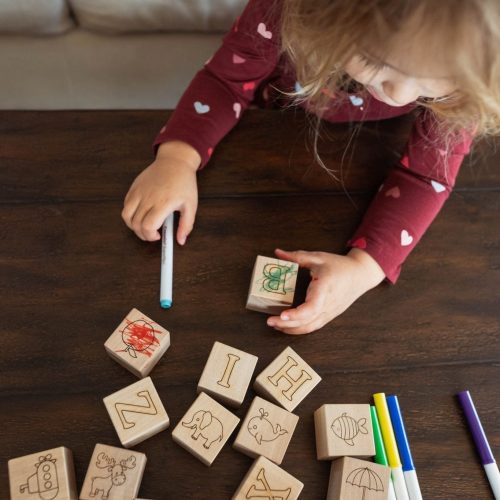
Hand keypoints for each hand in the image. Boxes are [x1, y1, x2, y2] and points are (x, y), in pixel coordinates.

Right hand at [122, 141, 200, 242]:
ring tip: (143, 226)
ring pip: (126, 216)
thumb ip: (186, 225)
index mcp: (163, 203)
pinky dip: (129, 215)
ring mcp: (138, 192)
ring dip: (133, 226)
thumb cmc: (184, 183)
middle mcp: (148, 198)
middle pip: (136, 224)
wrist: (175, 161)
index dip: (150, 235)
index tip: (158, 236)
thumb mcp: (191, 205)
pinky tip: (140, 214)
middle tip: (152, 234)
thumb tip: (181, 241)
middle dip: (143, 234)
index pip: (148, 226)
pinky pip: (125, 206)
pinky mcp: (133, 187)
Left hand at [267, 247, 384, 334]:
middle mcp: (328, 304)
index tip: (282, 315)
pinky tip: (288, 326)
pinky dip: (300, 329)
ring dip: (292, 329)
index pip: (312, 307)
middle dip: (287, 324)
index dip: (296, 314)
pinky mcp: (330, 316)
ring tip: (275, 325)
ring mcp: (330, 312)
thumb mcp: (318, 257)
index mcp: (325, 289)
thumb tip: (277, 253)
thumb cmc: (340, 266)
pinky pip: (314, 326)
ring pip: (310, 327)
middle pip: (307, 321)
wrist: (361, 275)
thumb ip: (297, 256)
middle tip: (269, 321)